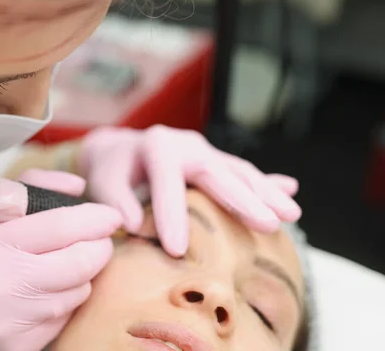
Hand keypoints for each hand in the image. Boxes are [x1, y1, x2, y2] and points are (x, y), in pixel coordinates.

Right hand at [0, 170, 121, 350]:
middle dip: (100, 247)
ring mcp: (13, 320)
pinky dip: (68, 299)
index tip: (110, 215)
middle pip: (81, 263)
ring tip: (66, 264)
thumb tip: (78, 187)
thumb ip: (31, 188)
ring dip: (84, 273)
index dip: (95, 219)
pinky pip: (67, 316)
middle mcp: (2, 284)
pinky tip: (50, 291)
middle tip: (99, 238)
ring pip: (79, 290)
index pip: (59, 227)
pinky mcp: (23, 346)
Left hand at [78, 125, 301, 256]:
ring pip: (239, 170)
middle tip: (268, 224)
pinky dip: (267, 183)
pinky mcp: (215, 160)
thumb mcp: (103, 182)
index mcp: (156, 147)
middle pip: (217, 171)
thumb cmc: (112, 171)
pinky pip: (244, 172)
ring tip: (292, 215)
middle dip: (243, 199)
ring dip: (266, 193)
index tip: (177, 250)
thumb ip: (115, 200)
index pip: (167, 181)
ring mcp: (205, 151)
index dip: (172, 214)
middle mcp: (186, 144)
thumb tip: (134, 225)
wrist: (121, 150)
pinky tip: (291, 192)